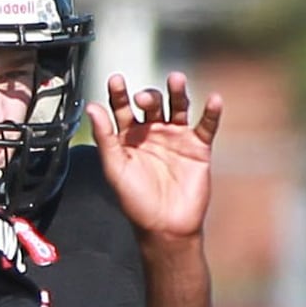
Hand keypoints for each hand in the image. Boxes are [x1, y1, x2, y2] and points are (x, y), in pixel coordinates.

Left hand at [85, 72, 222, 240]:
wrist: (165, 226)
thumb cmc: (136, 201)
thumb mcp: (115, 168)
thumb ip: (105, 137)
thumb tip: (91, 107)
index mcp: (128, 138)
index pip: (122, 109)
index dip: (118, 94)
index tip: (115, 79)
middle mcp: (152, 133)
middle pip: (152, 105)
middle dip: (148, 97)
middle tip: (144, 99)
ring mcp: (176, 138)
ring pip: (179, 107)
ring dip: (178, 92)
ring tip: (176, 79)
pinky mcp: (198, 147)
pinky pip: (207, 125)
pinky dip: (212, 112)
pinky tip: (214, 100)